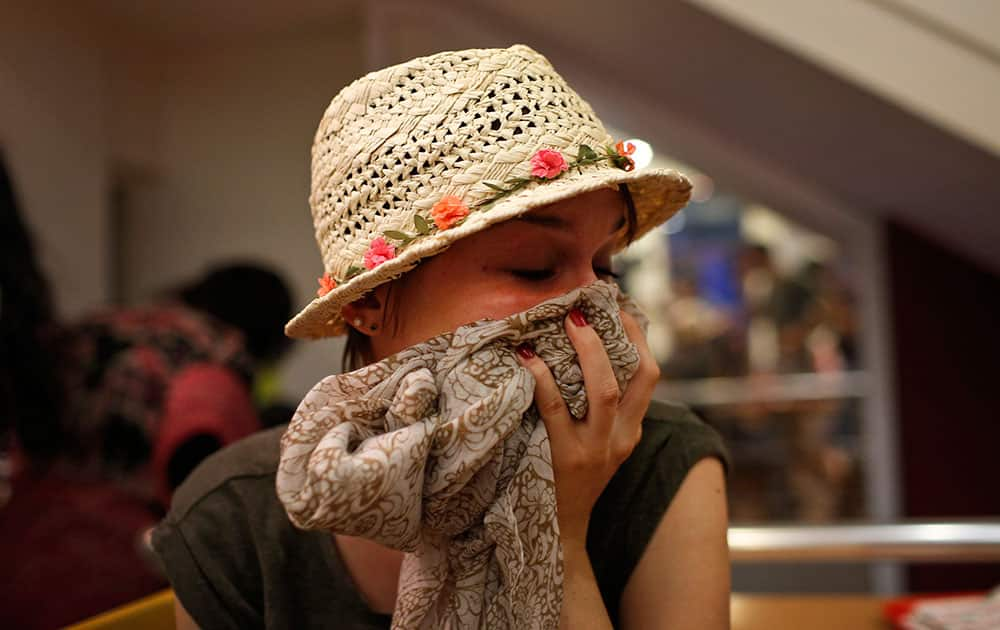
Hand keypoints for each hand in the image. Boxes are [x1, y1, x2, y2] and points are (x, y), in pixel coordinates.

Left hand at [516, 308, 659, 548]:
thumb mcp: (600, 446)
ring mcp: (595, 449)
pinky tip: (528, 359)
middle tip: (589, 308)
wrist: (560, 534)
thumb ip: (600, 409)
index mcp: (631, 430)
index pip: (649, 375)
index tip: (619, 306)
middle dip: (616, 337)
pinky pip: (555, 410)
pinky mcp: (565, 458)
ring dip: (587, 352)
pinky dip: (543, 379)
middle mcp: (621, 438)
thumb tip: (580, 352)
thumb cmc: (573, 480)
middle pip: (635, 377)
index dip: (638, 337)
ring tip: (569, 322)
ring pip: (603, 391)